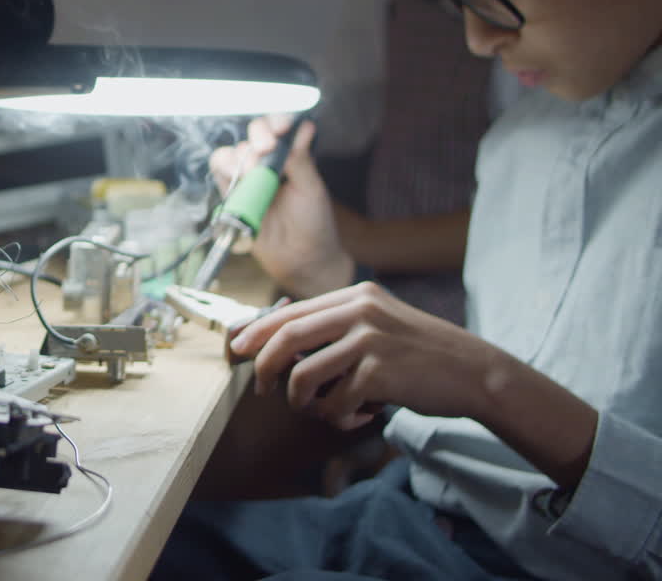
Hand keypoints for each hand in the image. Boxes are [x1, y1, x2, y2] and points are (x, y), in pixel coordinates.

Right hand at [209, 115, 353, 297]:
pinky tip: (237, 178)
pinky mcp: (234, 195)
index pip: (280, 127)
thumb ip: (301, 159)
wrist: (300, 260)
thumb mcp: (312, 189)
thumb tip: (306, 126)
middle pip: (254, 133)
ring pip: (233, 151)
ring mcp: (249, 179)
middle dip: (258, 135)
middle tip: (266, 149)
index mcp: (292, 156)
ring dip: (240, 155)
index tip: (282, 128)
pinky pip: (220, 174)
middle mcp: (269, 163)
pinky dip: (224, 170)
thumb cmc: (314, 224)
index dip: (277, 121)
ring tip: (252, 171)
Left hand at [229, 282, 499, 430]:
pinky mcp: (380, 372)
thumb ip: (338, 326)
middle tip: (265, 390)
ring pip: (305, 375)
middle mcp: (360, 310)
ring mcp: (370, 340)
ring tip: (326, 411)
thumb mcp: (379, 322)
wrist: (474, 372)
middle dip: (266, 368)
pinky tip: (360, 417)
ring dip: (305, 403)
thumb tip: (280, 343)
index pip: (290, 311)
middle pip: (286, 338)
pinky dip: (339, 418)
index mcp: (356, 295)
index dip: (257, 333)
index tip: (238, 350)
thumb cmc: (420, 354)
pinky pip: (335, 402)